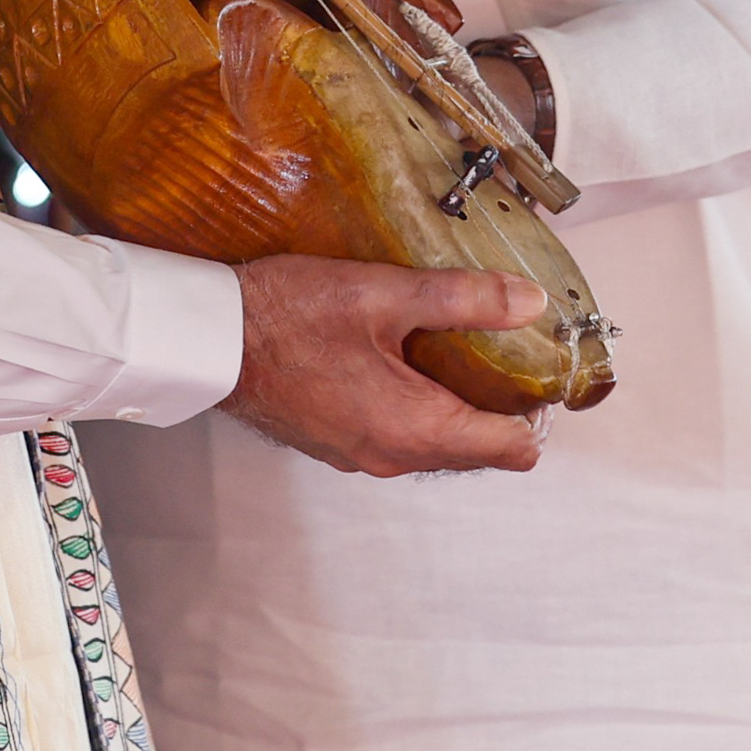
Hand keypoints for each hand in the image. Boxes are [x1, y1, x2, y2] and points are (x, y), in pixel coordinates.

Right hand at [220, 256, 550, 475]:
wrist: (212, 341)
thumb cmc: (286, 317)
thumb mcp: (383, 294)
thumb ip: (463, 299)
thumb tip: (528, 302)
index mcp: (417, 428)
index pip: (513, 450)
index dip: (536, 410)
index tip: (538, 369)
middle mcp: (394, 456)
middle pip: (478, 450)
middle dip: (498, 404)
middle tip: (500, 347)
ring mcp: (363, 456)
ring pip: (437, 443)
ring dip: (453, 404)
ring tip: (450, 345)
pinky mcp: (339, 444)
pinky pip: (399, 436)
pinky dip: (414, 407)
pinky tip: (400, 357)